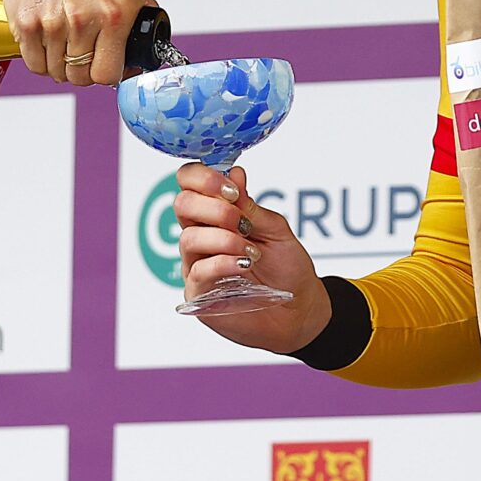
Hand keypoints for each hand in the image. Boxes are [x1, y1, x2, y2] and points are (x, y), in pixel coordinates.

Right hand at [4, 0, 159, 87]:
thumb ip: (140, 35)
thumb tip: (136, 70)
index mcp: (115, 16)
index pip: (106, 75)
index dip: (103, 73)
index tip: (101, 64)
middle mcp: (83, 19)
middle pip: (79, 77)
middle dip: (80, 70)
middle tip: (80, 50)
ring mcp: (52, 22)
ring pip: (54, 72)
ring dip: (59, 62)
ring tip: (64, 38)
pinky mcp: (26, 22)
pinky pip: (33, 63)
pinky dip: (39, 57)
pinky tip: (47, 38)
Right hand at [171, 163, 333, 353]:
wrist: (299, 308)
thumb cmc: (287, 268)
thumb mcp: (275, 229)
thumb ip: (251, 206)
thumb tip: (234, 172)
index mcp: (215, 215)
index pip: (189, 183)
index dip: (203, 177)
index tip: (232, 189)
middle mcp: (201, 236)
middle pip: (182, 205)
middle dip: (214, 207)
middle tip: (241, 220)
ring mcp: (196, 265)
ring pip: (188, 238)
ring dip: (224, 239)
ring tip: (251, 252)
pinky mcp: (199, 294)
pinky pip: (199, 271)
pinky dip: (223, 262)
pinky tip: (244, 264)